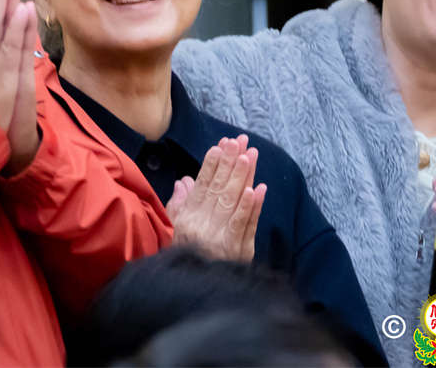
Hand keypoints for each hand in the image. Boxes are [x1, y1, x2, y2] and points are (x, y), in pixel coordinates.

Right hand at [166, 135, 265, 261]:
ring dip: (242, 177)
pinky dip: (252, 206)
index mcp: (187, 219)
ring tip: (250, 155)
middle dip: (230, 162)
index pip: (201, 186)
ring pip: (233, 201)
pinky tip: (259, 188)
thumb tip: (183, 181)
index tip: (220, 145)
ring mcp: (221, 238)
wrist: (198, 295)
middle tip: (240, 141)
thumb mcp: (176, 231)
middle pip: (219, 188)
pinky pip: (245, 224)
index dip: (211, 165)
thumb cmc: (188, 258)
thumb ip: (180, 205)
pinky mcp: (237, 250)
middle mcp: (202, 226)